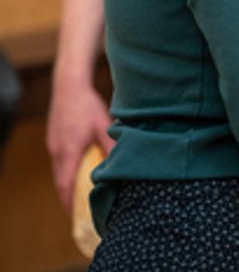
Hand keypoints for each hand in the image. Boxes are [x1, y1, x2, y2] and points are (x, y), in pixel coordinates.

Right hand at [46, 79, 112, 211]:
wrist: (69, 85)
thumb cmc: (88, 105)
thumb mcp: (104, 126)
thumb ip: (112, 147)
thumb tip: (121, 165)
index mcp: (69, 152)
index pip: (66, 185)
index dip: (70, 203)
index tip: (77, 216)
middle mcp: (57, 152)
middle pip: (61, 182)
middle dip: (70, 198)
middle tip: (82, 212)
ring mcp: (53, 146)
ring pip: (59, 172)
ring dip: (69, 184)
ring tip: (82, 196)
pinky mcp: (54, 140)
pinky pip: (59, 162)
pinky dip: (68, 171)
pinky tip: (80, 172)